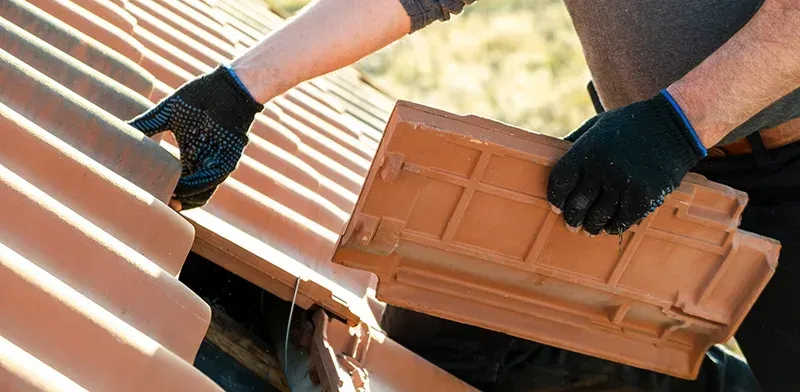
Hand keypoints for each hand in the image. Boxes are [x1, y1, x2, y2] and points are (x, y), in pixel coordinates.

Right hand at [128, 65, 262, 209]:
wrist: (226, 86)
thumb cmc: (199, 96)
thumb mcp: (165, 114)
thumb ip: (144, 125)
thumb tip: (116, 129)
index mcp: (190, 157)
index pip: (176, 184)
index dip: (162, 192)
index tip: (141, 194)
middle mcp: (202, 164)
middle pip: (187, 195)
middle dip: (170, 203)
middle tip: (149, 205)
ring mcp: (216, 164)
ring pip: (200, 194)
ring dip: (181, 200)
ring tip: (162, 202)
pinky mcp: (227, 160)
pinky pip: (210, 180)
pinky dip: (194, 187)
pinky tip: (178, 190)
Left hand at [548, 91, 706, 234]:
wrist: (674, 125)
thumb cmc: (630, 125)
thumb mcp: (597, 126)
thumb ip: (575, 143)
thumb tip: (550, 157)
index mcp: (585, 150)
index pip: (559, 183)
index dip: (555, 198)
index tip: (556, 207)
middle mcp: (601, 168)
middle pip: (576, 204)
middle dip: (572, 219)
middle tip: (572, 225)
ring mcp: (622, 184)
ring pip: (598, 217)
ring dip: (591, 227)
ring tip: (590, 229)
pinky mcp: (643, 197)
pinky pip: (621, 221)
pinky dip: (613, 227)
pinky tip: (610, 227)